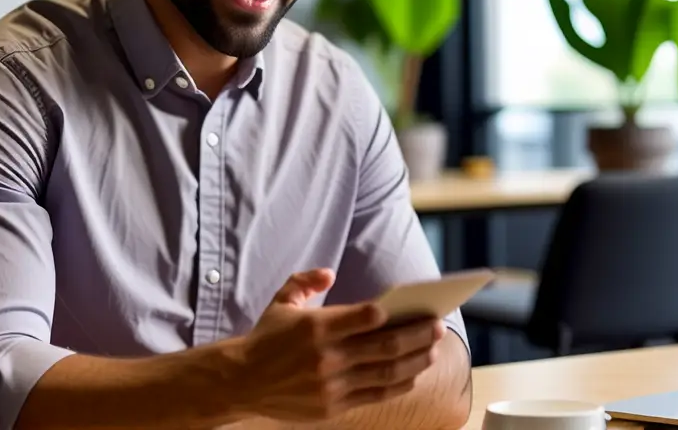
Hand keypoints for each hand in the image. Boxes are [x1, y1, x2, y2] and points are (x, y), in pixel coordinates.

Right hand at [231, 268, 445, 422]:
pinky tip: (411, 374)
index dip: (394, 314)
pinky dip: (397, 384)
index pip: (366, 317)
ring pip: (385, 373)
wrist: (241, 380)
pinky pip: (375, 395)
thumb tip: (329, 271)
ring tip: (431, 351)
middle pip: (385, 346)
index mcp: (317, 326)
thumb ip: (306, 280)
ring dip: (414, 361)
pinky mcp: (333, 405)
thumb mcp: (281, 301)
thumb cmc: (266, 338)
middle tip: (436, 326)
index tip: (416, 308)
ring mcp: (332, 383)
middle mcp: (327, 356)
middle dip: (417, 336)